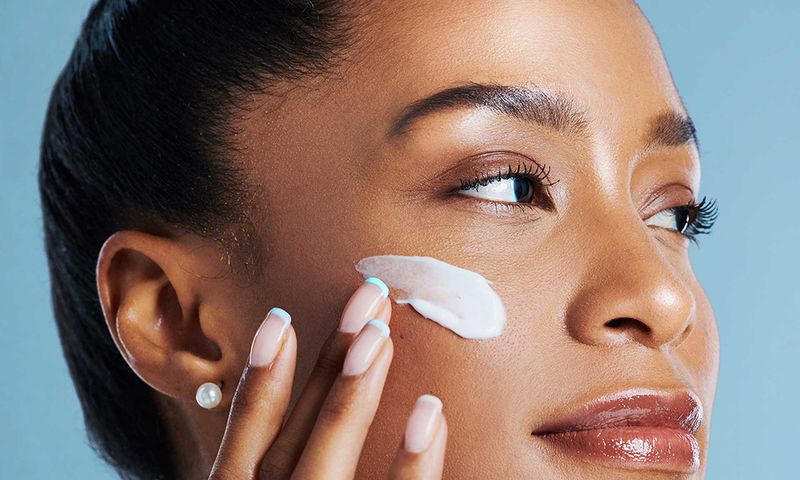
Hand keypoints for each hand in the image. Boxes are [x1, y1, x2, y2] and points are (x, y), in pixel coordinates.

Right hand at [208, 279, 447, 478]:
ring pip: (327, 462)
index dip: (260, 378)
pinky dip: (413, 465)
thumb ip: (274, 471)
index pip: (245, 439)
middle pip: (292, 438)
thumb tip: (300, 406)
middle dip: (326, 365)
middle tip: (364, 301)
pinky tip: (430, 413)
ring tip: (379, 335)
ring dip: (352, 395)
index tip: (279, 318)